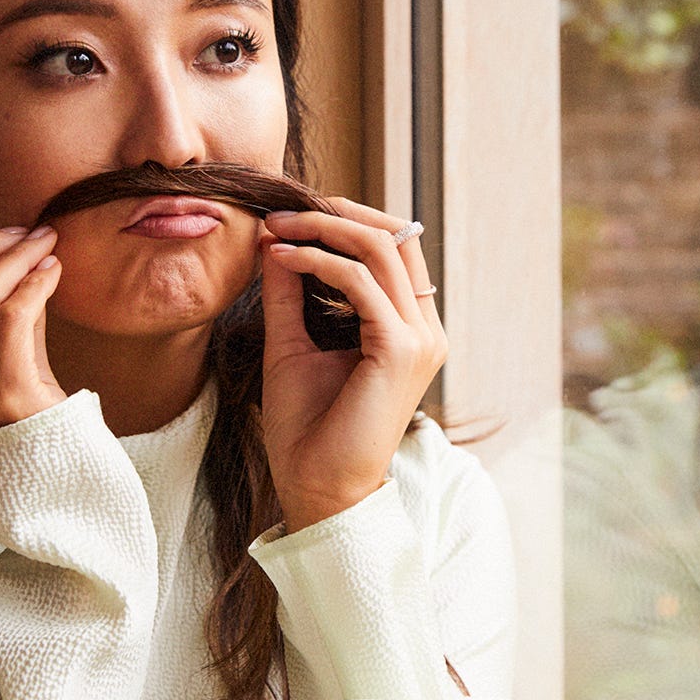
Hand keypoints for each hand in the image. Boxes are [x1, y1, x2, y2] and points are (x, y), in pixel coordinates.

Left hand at [257, 198, 444, 532]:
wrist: (317, 488)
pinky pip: (360, 282)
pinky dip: (318, 262)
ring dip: (324, 229)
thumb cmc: (307, 428)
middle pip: (395, 237)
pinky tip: (282, 260)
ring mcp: (419, 339)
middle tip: (281, 211)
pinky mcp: (399, 349)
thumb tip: (273, 238)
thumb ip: (289, 291)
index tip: (291, 216)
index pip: (394, 249)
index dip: (347, 220)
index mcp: (410, 329)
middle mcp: (426, 329)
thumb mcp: (292, 342)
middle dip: (336, 213)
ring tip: (276, 229)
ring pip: (381, 249)